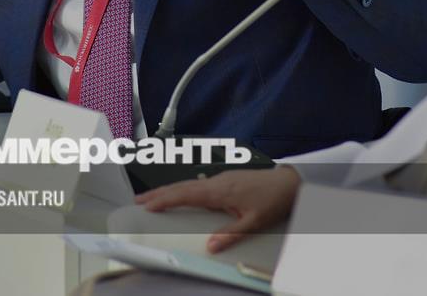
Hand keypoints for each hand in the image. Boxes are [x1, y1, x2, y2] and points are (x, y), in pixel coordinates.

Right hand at [135, 167, 300, 252]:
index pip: (186, 194)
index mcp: (220, 191)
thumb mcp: (254, 222)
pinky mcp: (225, 179)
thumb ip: (231, 234)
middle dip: (159, 193)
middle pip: (182, 187)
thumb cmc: (273, 200)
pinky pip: (198, 184)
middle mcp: (217, 182)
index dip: (165, 199)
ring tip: (152, 198)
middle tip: (138, 200)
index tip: (147, 205)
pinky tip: (179, 195)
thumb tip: (210, 247)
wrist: (288, 182)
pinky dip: (183, 189)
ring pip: (189, 184)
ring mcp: (220, 179)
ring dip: (169, 191)